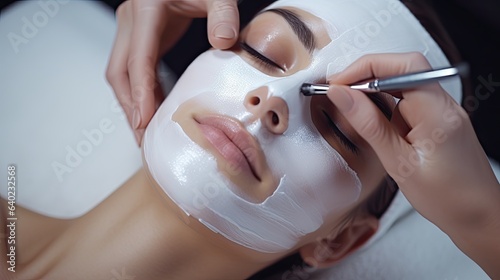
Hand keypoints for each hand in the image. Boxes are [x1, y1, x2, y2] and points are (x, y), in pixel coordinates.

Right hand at [106, 0, 239, 144]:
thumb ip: (222, 13)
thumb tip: (224, 42)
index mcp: (146, 9)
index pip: (138, 58)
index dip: (140, 93)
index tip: (144, 121)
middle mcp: (132, 20)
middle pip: (119, 72)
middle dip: (129, 106)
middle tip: (143, 137)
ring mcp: (133, 29)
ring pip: (122, 73)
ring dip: (132, 103)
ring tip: (146, 132)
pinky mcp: (141, 36)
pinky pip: (135, 70)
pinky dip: (142, 92)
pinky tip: (155, 110)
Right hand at [326, 52, 499, 276]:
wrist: (480, 217)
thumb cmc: (448, 199)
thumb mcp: (399, 164)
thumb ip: (369, 126)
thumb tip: (342, 96)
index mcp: (438, 113)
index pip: (401, 66)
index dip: (365, 67)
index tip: (338, 84)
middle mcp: (444, 105)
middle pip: (401, 69)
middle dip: (366, 77)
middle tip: (339, 95)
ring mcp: (442, 111)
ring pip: (402, 85)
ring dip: (374, 94)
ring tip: (353, 114)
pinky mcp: (437, 120)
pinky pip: (408, 102)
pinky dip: (386, 108)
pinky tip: (375, 126)